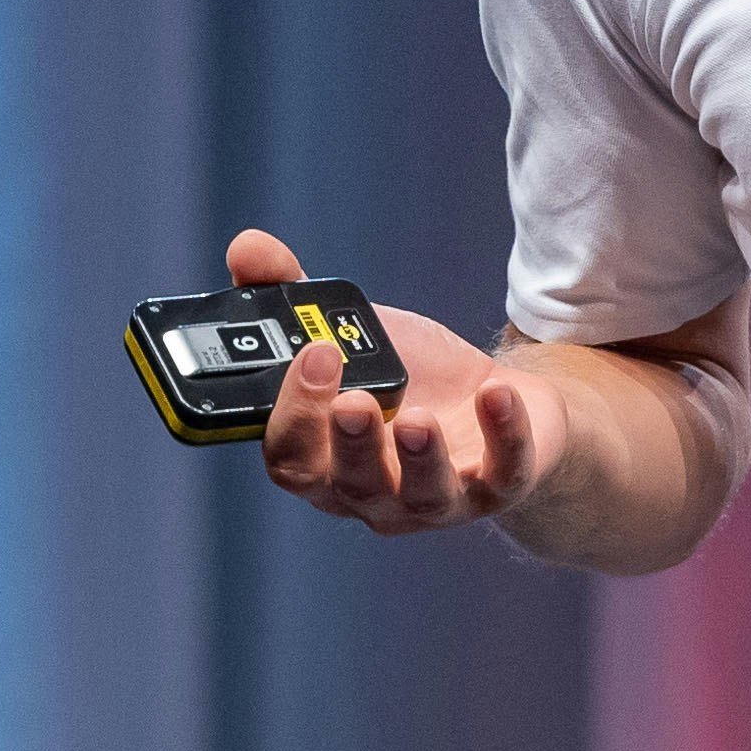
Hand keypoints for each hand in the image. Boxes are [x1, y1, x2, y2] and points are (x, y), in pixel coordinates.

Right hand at [232, 224, 560, 534]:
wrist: (500, 400)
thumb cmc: (412, 377)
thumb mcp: (353, 333)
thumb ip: (292, 296)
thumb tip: (247, 250)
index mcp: (323, 460)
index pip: (290, 458)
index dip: (295, 415)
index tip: (315, 354)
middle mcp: (371, 493)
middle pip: (349, 484)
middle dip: (351, 444)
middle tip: (354, 399)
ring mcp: (435, 500)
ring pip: (420, 496)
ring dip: (418, 458)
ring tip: (417, 417)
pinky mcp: (498, 488)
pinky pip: (502, 474)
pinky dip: (502, 436)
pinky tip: (496, 394)